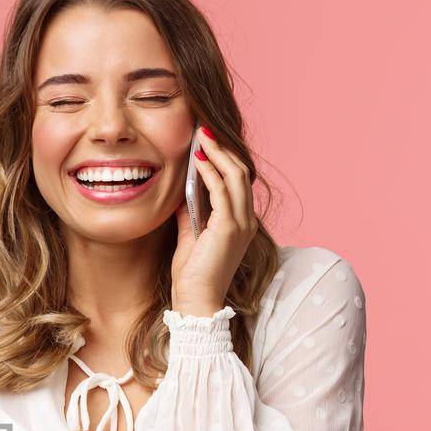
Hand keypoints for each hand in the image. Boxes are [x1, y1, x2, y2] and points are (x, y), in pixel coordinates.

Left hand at [169, 125, 258, 315]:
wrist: (195, 300)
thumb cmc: (192, 274)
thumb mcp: (189, 235)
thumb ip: (191, 211)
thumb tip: (184, 187)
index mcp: (240, 222)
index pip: (238, 180)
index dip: (224, 157)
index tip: (206, 139)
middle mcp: (246, 221)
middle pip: (241, 172)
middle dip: (222, 148)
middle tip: (203, 129)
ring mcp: (241, 224)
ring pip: (236, 176)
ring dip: (218, 154)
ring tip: (202, 137)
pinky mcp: (229, 229)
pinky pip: (223, 192)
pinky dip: (211, 173)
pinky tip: (198, 161)